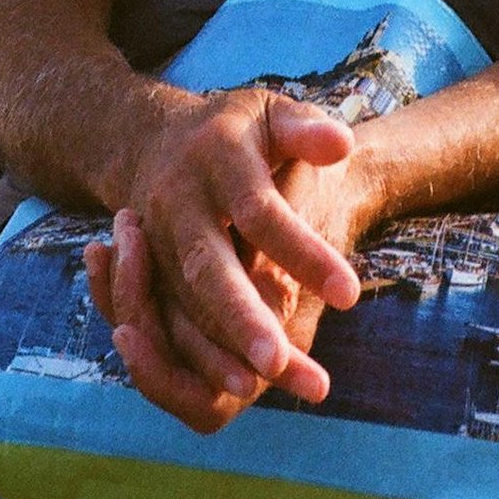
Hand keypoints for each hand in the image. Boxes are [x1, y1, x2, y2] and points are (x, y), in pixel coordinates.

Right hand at [82, 87, 369, 430]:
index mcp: (216, 154)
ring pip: (184, 306)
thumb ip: (306, 128)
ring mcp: (155, 242)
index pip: (260, 210)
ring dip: (218, 351)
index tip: (352, 293)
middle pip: (208, 267)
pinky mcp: (146, 276)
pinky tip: (238, 386)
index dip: (301, 252)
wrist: (155, 141)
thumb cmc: (236, 129)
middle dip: (240, 317)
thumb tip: (342, 144)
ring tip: (264, 384)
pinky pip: (166, 323)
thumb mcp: (271, 112)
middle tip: (279, 362)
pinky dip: (196, 357)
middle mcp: (177, 201)